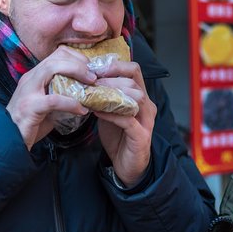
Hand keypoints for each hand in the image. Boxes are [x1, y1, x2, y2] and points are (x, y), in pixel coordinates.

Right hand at [6, 46, 92, 149]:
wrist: (8, 140)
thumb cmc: (30, 122)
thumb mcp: (48, 103)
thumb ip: (62, 94)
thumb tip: (87, 92)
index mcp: (35, 76)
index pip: (57, 54)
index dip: (77, 57)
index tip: (91, 68)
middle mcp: (30, 79)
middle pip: (56, 57)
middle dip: (79, 63)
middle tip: (94, 76)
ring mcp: (28, 91)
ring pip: (52, 69)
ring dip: (76, 73)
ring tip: (90, 84)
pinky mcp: (30, 107)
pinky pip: (54, 100)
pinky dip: (71, 103)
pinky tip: (82, 110)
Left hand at [92, 58, 155, 187]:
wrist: (126, 165)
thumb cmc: (118, 137)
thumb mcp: (110, 111)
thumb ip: (104, 96)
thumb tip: (85, 80)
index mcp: (141, 96)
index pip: (134, 70)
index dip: (115, 65)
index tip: (94, 67)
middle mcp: (147, 105)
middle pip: (133, 81)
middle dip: (110, 78)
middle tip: (89, 81)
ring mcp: (146, 120)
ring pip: (135, 97)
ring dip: (112, 93)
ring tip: (93, 94)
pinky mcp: (141, 136)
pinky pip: (128, 120)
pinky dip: (111, 114)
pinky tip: (96, 111)